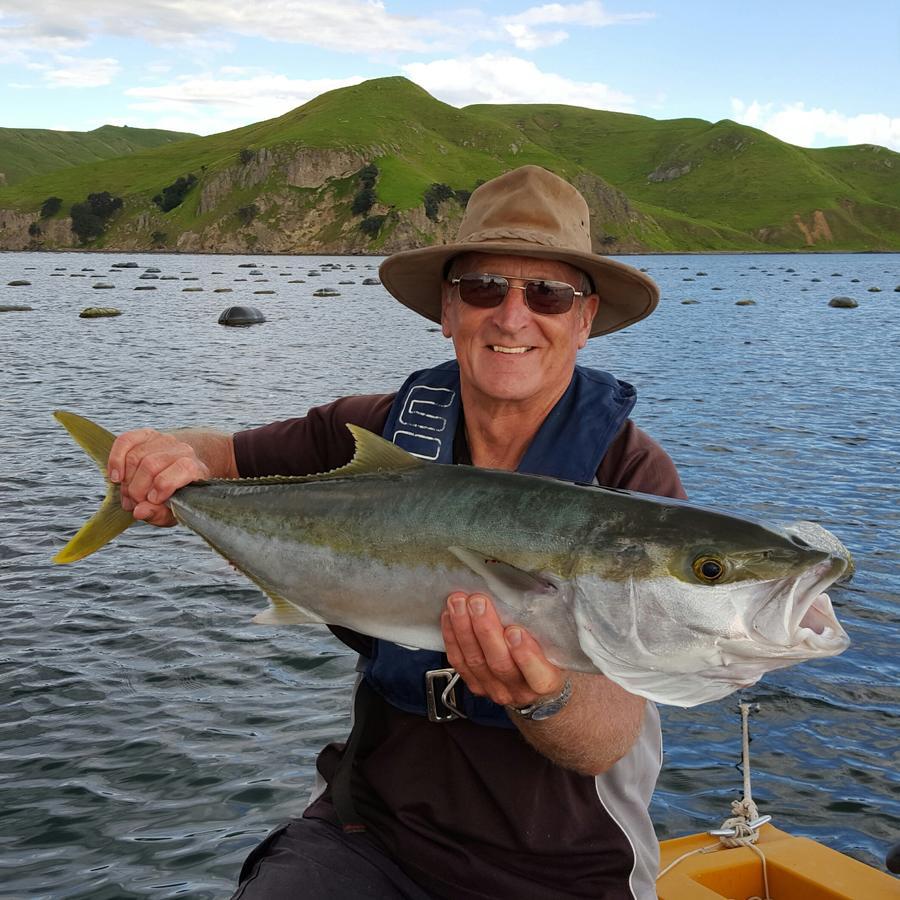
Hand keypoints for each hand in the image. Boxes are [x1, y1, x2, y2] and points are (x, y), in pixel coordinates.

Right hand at [107, 429, 209, 526]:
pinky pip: (125, 441)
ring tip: (128, 495)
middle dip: (137, 489)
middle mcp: (181, 449)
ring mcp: (163, 440)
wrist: (181, 473)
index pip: (183, 468)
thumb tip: (139, 511)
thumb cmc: (177, 495)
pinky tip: (116, 477)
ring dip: (126, 481)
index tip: (152, 501)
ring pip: (135, 456)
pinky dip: (115, 460)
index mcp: (195, 468)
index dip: (164, 485)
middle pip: (151, 465)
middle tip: (134, 503)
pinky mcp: (145, 435)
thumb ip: (158, 513)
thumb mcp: (173, 511)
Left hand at [441, 591, 565, 709]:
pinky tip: (449, 616)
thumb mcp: (556, 646)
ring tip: (458, 603)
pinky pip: (459, 662)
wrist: (534, 685)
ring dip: (463, 628)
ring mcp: (494, 689)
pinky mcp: (475, 685)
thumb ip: (546, 631)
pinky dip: (452, 637)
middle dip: (485, 630)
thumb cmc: (548, 657)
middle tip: (477, 602)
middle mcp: (519, 690)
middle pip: (499, 663)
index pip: (537, 676)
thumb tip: (532, 595)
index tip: (515, 631)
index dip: (525, 655)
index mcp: (546, 682)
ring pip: (475, 661)